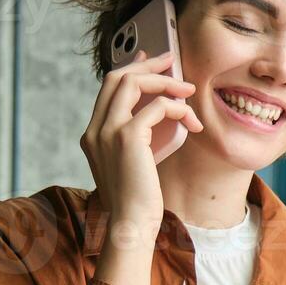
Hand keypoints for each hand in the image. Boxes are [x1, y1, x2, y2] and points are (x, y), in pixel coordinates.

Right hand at [79, 48, 201, 249]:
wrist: (132, 224)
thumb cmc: (139, 198)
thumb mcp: (136, 160)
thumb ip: (140, 134)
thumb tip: (159, 107)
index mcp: (94, 134)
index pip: (108, 87)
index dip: (131, 69)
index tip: (150, 60)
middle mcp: (95, 129)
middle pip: (116, 77)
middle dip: (147, 65)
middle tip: (173, 60)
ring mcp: (107, 131)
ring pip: (133, 83)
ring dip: (165, 82)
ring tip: (189, 90)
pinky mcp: (127, 138)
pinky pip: (156, 107)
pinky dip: (177, 108)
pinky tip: (191, 121)